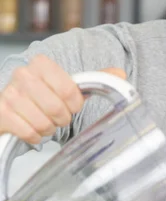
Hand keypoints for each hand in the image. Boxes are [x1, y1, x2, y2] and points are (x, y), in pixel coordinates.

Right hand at [0, 54, 125, 143]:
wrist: (10, 107)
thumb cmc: (41, 96)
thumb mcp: (67, 85)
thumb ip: (93, 79)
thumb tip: (120, 74)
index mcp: (41, 64)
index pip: (70, 89)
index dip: (75, 103)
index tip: (72, 105)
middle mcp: (23, 75)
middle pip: (57, 108)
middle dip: (61, 118)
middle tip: (58, 116)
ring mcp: (9, 94)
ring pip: (43, 122)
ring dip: (48, 128)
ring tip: (44, 122)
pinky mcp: (1, 113)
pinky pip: (28, 133)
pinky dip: (35, 136)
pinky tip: (32, 129)